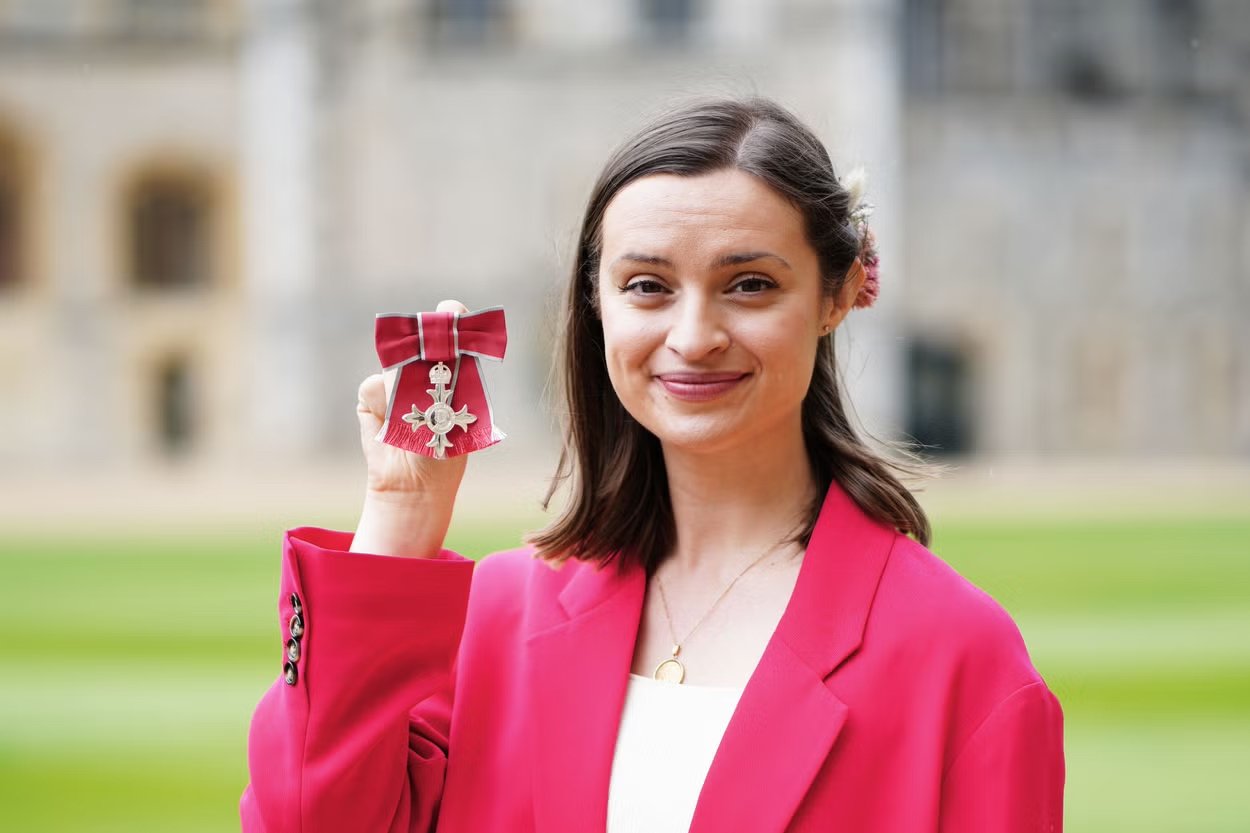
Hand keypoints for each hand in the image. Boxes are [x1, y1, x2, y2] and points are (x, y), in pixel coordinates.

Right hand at [355, 299, 469, 502]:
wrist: (414, 485)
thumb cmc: (443, 452)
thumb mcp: (454, 415)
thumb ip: (445, 383)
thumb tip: (435, 356)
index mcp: (453, 373)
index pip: (453, 336)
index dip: (451, 321)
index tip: (450, 311)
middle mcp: (423, 372)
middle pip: (420, 340)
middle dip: (423, 342)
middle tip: (426, 357)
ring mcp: (395, 382)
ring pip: (394, 366)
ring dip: (402, 389)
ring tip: (413, 419)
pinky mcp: (371, 396)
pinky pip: (372, 386)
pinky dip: (381, 405)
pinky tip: (389, 426)